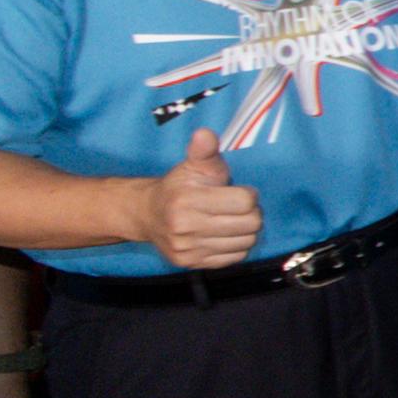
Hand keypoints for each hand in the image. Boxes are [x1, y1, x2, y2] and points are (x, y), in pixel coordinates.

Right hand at [137, 126, 262, 269]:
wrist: (146, 214)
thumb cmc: (178, 187)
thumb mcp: (192, 164)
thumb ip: (204, 150)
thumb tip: (205, 134)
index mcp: (187, 200)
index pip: (245, 202)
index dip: (248, 194)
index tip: (237, 191)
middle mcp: (185, 227)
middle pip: (250, 224)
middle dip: (250, 212)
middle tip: (237, 207)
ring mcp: (188, 248)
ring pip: (246, 242)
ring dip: (245, 230)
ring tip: (230, 220)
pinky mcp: (190, 264)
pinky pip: (235, 258)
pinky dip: (236, 246)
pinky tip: (223, 235)